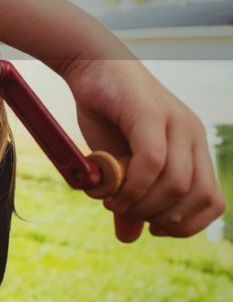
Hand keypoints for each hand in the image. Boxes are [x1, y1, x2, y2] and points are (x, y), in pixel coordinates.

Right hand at [63, 57, 223, 241]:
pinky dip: (135, 185)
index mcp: (192, 147)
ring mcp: (175, 123)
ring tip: (113, 203)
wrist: (89, 64)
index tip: (153, 228)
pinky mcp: (151, 114)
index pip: (212, 201)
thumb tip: (129, 237)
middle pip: (198, 196)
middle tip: (127, 213)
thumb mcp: (117, 161)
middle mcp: (192, 135)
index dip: (188, 224)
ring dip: (144, 204)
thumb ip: (129, 197)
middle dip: (163, 217)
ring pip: (177, 183)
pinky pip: (153, 161)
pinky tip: (113, 191)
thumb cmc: (105, 111)